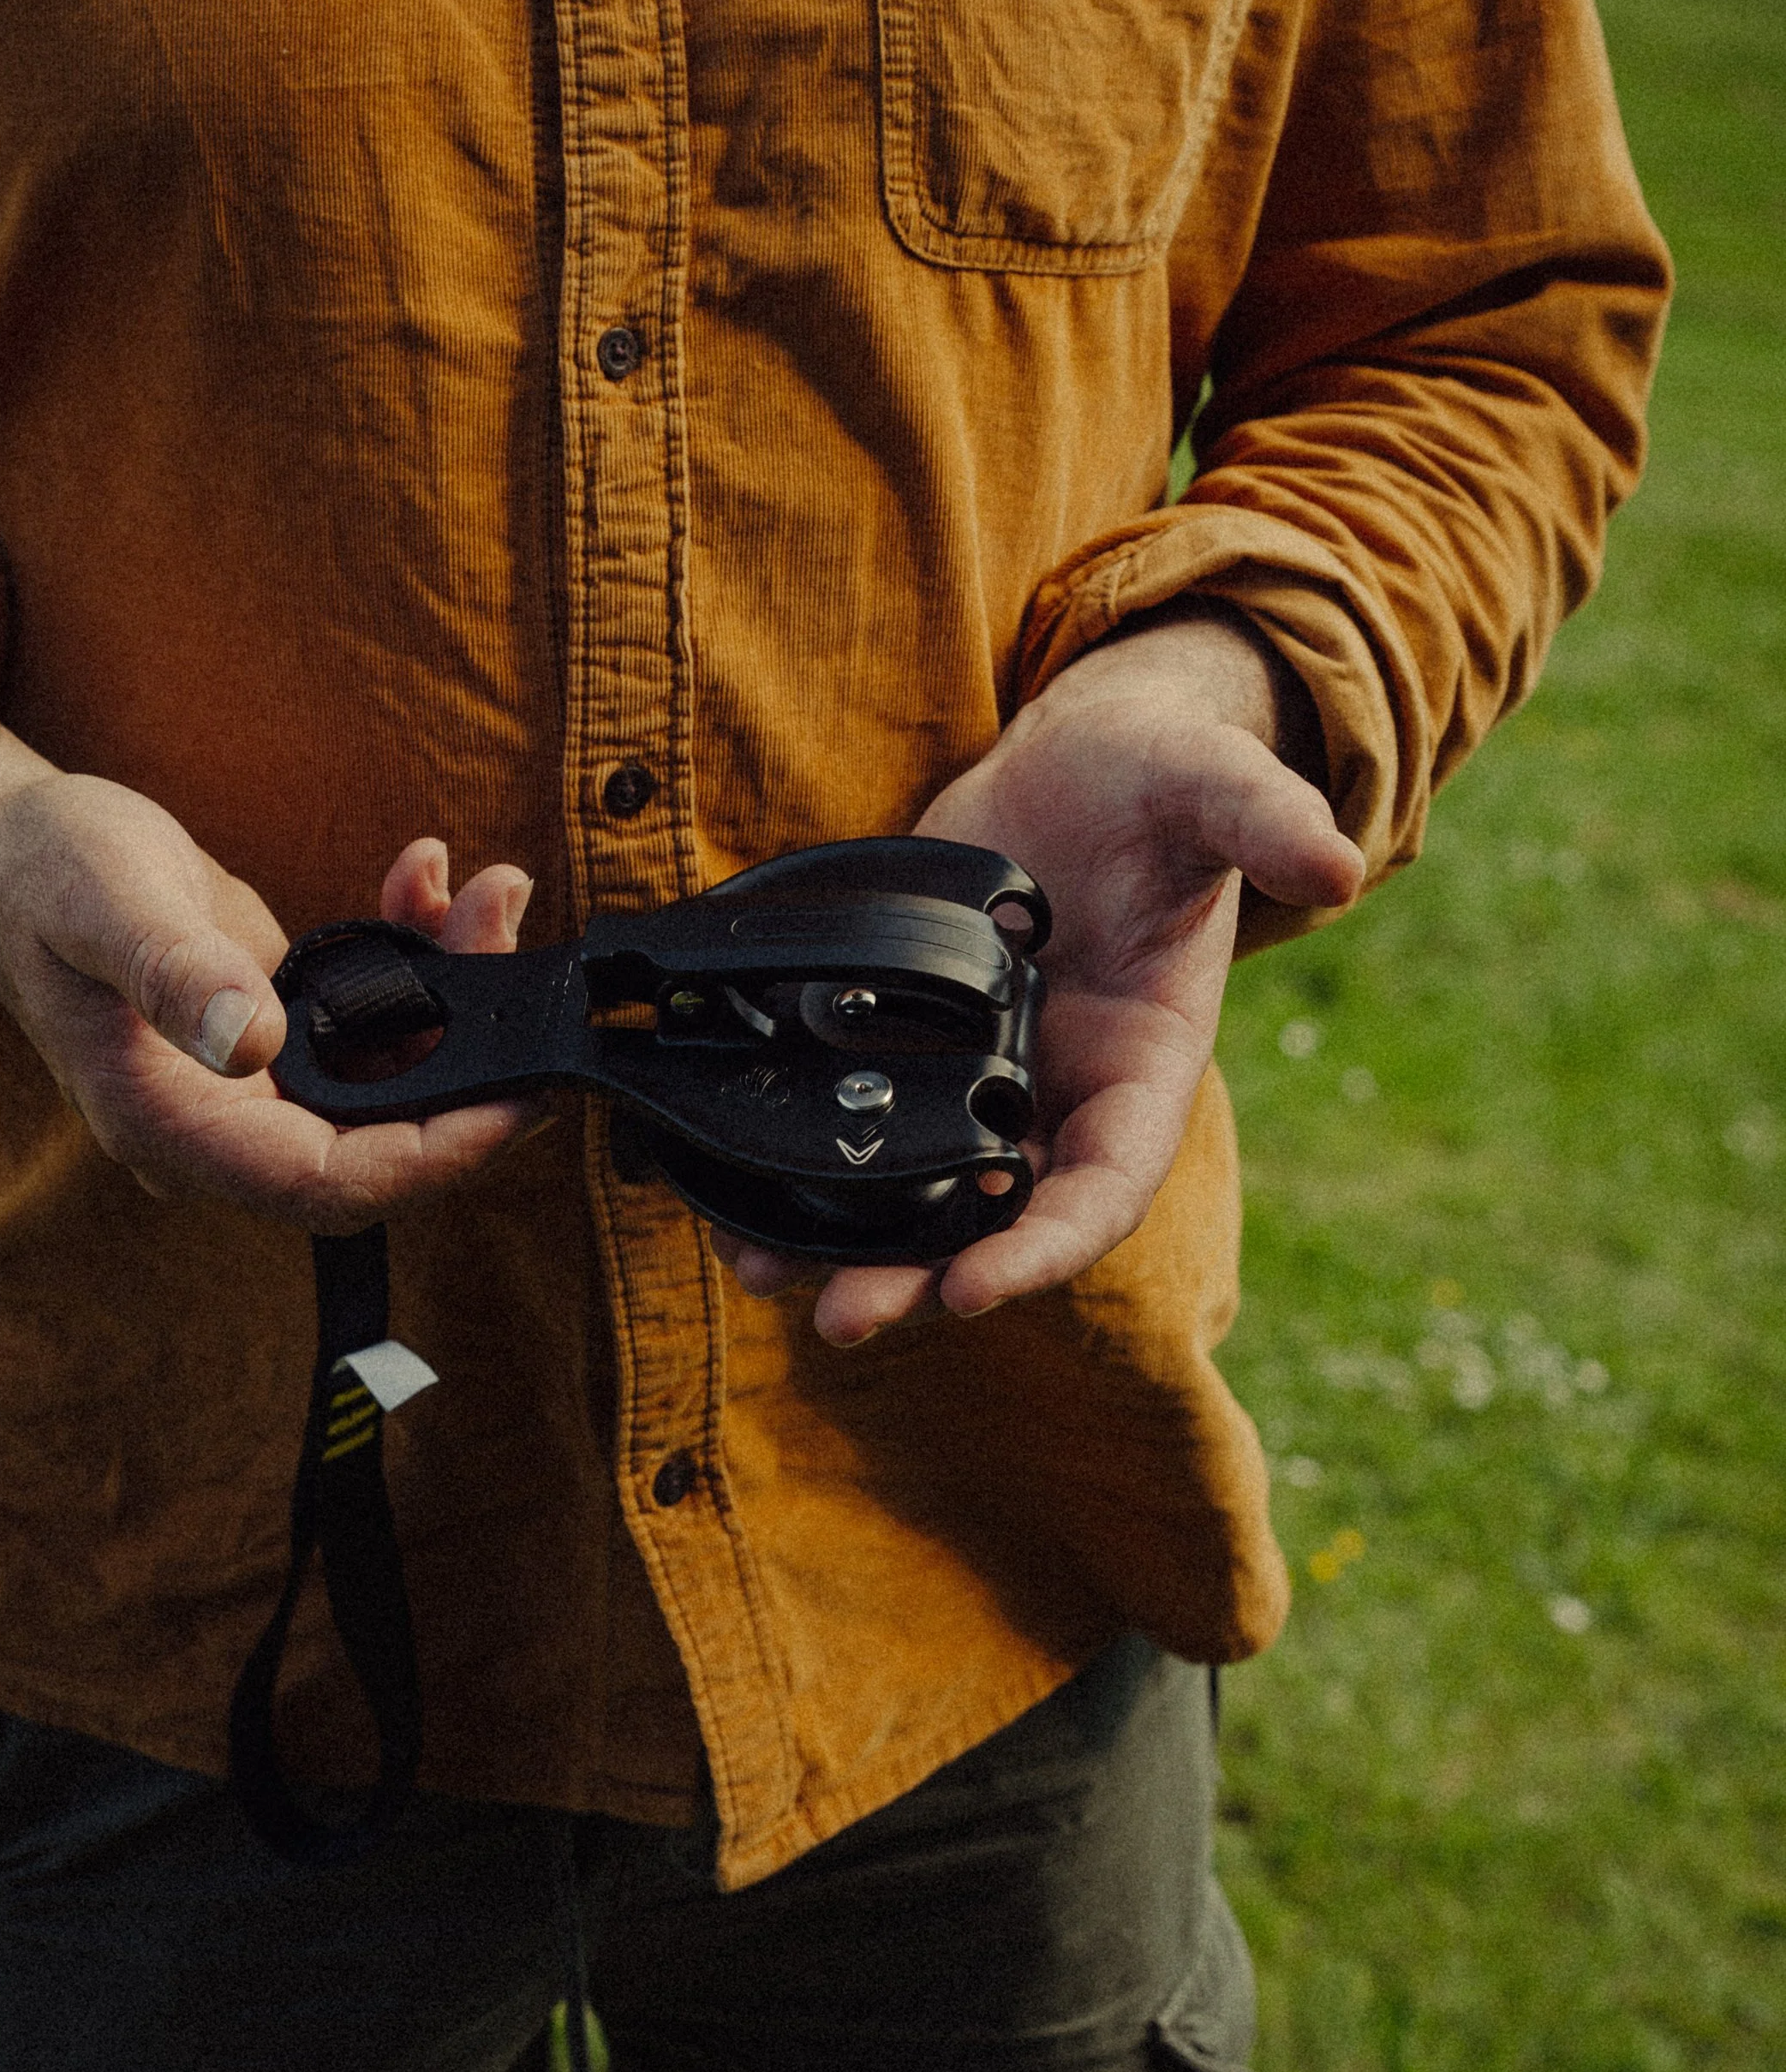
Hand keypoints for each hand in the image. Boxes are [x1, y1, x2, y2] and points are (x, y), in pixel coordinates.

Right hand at [0, 653, 534, 1229]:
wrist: (14, 847)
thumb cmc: (43, 872)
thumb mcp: (101, 902)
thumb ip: (174, 974)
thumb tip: (253, 1042)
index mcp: (170, 1126)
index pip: (328, 1185)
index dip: (432, 1158)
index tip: (514, 1104)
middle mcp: (220, 1123)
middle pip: (383, 1142)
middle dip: (471, 1063)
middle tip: (520, 962)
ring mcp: (254, 1085)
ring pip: (393, 1079)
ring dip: (457, 992)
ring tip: (484, 892)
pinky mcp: (279, 1036)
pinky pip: (375, 1027)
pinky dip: (419, 960)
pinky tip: (425, 883)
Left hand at [717, 607, 1364, 1343]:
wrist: (1080, 755)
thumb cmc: (1160, 774)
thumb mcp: (1210, 784)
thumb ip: (1264, 818)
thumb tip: (1342, 854)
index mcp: (1145, 1067)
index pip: (1104, 1187)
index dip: (1047, 1247)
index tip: (978, 1287)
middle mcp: (1059, 1094)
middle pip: (995, 1220)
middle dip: (923, 1276)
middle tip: (843, 1317)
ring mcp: (979, 1076)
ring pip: (914, 1191)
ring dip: (844, 1244)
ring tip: (760, 1274)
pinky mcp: (905, 1040)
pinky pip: (852, 1125)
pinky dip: (798, 1169)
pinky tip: (729, 1198)